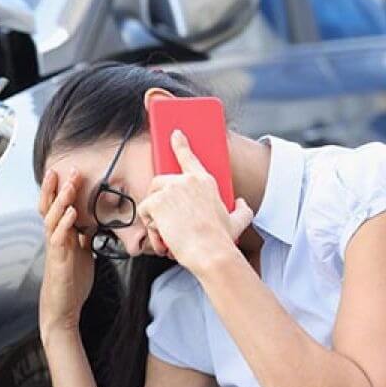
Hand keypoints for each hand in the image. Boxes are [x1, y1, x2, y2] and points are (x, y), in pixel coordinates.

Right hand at [38, 167, 94, 339]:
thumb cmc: (71, 281)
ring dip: (61, 200)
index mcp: (59, 235)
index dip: (57, 189)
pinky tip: (71, 213)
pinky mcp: (58, 259)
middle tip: (66, 169)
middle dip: (56, 187)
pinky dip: (65, 223)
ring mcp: (55, 248)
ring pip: (52, 218)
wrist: (62, 307)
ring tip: (69, 184)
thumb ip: (84, 236)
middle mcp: (54, 238)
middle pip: (49, 206)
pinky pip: (58, 237)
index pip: (55, 206)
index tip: (64, 172)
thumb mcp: (81, 253)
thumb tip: (93, 222)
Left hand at [137, 130, 252, 273]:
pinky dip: (151, 228)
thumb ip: (242, 209)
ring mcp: (171, 188)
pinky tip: (164, 236)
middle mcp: (187, 180)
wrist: (210, 252)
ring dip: (155, 218)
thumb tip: (242, 203)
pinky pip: (144, 213)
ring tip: (169, 233)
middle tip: (168, 223)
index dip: (180, 144)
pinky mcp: (157, 201)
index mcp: (205, 181)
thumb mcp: (238, 221)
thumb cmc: (222, 240)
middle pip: (159, 183)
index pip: (189, 157)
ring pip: (150, 199)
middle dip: (158, 203)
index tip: (174, 134)